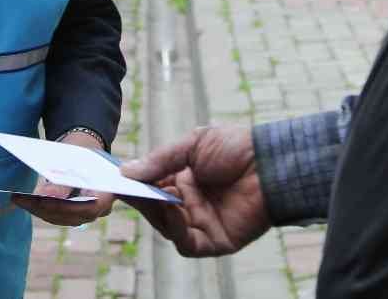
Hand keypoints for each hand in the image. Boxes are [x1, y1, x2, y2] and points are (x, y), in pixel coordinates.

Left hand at [12, 130, 115, 225]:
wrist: (88, 148)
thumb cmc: (83, 150)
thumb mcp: (75, 158)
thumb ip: (63, 181)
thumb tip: (45, 196)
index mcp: (109, 192)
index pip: (87, 207)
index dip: (63, 206)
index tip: (40, 200)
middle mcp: (101, 208)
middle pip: (71, 215)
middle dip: (44, 208)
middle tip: (20, 199)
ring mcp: (88, 213)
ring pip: (62, 218)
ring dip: (38, 210)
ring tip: (17, 199)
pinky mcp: (75, 213)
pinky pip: (57, 215)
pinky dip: (40, 209)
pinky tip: (24, 200)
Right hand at [119, 125, 269, 257]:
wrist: (271, 163)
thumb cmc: (236, 148)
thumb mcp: (192, 144)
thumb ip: (160, 160)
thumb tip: (125, 171)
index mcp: (184, 179)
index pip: (152, 187)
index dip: (135, 185)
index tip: (116, 180)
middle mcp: (191, 203)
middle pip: (156, 209)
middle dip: (141, 200)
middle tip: (127, 190)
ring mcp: (203, 223)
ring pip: (168, 228)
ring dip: (157, 214)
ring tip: (152, 197)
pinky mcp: (216, 241)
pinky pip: (188, 244)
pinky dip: (177, 231)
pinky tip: (174, 212)